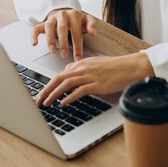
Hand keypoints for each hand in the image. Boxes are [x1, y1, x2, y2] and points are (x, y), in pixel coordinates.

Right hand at [32, 9, 97, 60]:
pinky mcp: (44, 23)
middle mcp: (62, 15)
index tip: (78, 57)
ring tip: (53, 51)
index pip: (76, 32)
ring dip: (50, 40)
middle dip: (63, 43)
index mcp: (74, 15)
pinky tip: (34, 44)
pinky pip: (36, 28)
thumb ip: (92, 25)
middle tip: (64, 55)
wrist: (65, 12)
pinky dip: (33, 35)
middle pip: (62, 29)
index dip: (78, 46)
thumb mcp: (87, 20)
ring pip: (49, 27)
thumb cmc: (77, 20)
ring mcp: (52, 19)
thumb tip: (93, 33)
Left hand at [36, 52, 154, 106]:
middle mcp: (83, 68)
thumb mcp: (94, 63)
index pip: (60, 74)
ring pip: (65, 84)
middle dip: (46, 90)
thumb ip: (80, 67)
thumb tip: (68, 72)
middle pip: (58, 78)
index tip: (42, 93)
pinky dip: (69, 97)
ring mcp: (89, 76)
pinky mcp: (97, 84)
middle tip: (38, 100)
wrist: (129, 67)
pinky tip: (63, 103)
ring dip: (54, 94)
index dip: (49, 84)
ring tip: (46, 103)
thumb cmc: (114, 67)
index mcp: (81, 63)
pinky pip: (79, 91)